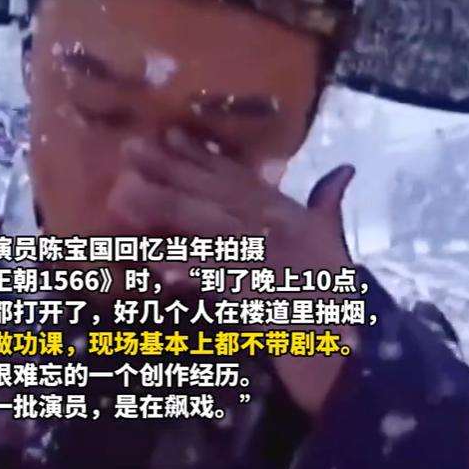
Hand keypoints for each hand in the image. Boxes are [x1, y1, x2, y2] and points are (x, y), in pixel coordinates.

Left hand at [108, 127, 356, 413]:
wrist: (348, 334)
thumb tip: (346, 168)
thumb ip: (329, 199)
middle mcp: (265, 222)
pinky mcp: (246, 289)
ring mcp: (254, 252)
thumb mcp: (332, 235)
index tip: (169, 134)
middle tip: (128, 149)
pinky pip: (207, 274)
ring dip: (159, 208)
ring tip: (120, 195)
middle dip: (165, 168)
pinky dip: (181, 266)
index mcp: (280, 207)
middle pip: (207, 190)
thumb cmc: (334, 283)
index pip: (233, 174)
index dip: (199, 154)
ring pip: (199, 224)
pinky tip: (149, 259)